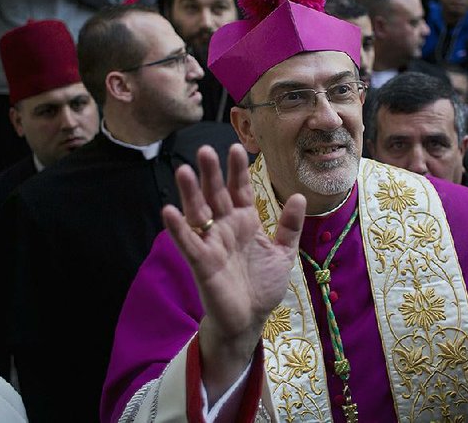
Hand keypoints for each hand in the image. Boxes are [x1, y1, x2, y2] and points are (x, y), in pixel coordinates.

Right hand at [163, 144, 305, 400]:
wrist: (249, 319)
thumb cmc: (262, 286)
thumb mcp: (284, 253)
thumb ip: (290, 226)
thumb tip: (298, 196)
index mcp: (245, 222)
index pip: (239, 190)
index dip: (237, 170)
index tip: (237, 147)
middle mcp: (225, 227)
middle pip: (216, 195)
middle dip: (212, 173)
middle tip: (207, 149)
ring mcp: (212, 243)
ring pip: (198, 212)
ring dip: (191, 193)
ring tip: (184, 171)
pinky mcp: (202, 262)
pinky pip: (188, 242)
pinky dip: (178, 228)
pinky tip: (169, 211)